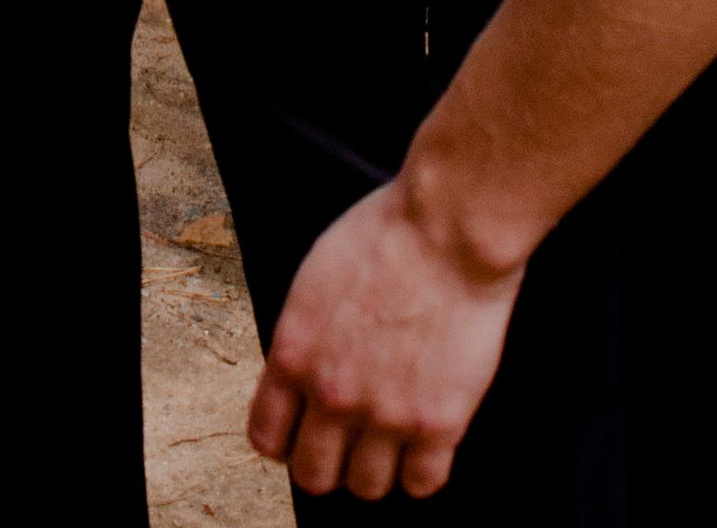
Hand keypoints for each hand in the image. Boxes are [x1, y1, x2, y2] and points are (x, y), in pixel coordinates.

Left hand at [248, 178, 523, 502]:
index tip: (304, 432)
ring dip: (377, 468)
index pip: (268, 437)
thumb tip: (298, 381)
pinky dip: (422, 471)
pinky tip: (426, 443)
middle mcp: (332, 394)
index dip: (286, 441)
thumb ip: (302, 340)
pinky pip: (422, 483)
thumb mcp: (314, 280)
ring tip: (391, 441)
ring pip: (367, 487)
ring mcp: (386, 414)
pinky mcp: (438, 422)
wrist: (448, 228)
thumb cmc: (384, 236)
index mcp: (293, 355)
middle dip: (329, 463)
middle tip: (349, 443)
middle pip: (314, 475)